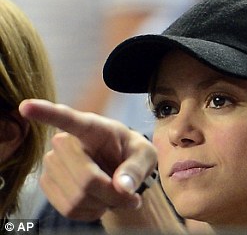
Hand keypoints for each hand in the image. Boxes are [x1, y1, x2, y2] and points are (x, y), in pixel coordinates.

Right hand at [19, 99, 157, 220]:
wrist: (119, 170)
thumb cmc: (132, 155)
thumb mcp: (146, 155)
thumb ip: (137, 168)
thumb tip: (123, 186)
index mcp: (92, 127)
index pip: (68, 119)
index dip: (46, 113)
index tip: (27, 107)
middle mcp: (66, 142)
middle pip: (87, 179)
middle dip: (113, 194)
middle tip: (129, 195)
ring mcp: (52, 163)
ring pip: (78, 198)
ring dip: (103, 204)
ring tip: (114, 194)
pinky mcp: (48, 183)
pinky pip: (70, 210)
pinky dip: (91, 212)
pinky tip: (100, 200)